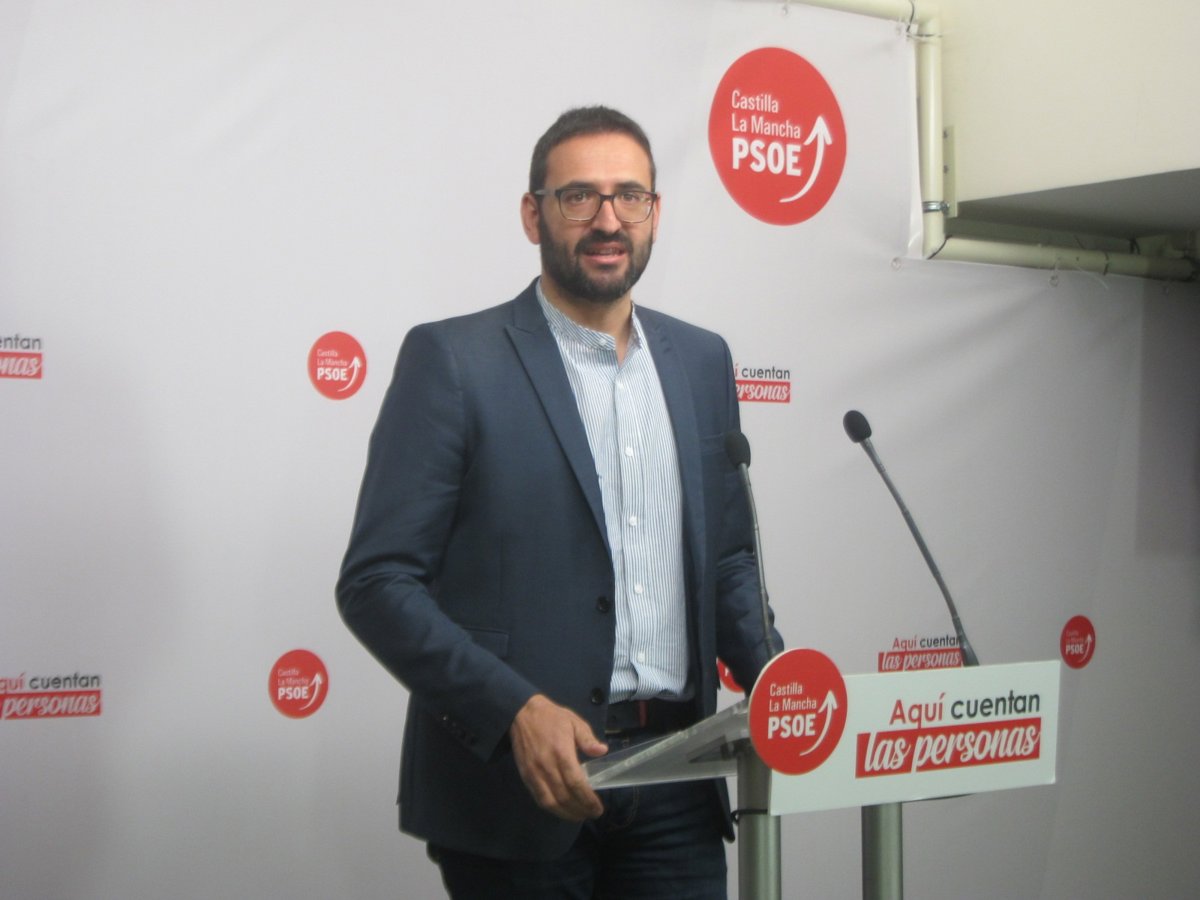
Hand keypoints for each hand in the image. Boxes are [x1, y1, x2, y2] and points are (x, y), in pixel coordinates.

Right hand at [509, 694, 607, 820]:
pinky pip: (539, 798)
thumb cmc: (551, 717)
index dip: (587, 799)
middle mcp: (547, 767)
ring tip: (580, 816)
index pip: (576, 783)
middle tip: (593, 813)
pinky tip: (563, 810)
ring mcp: (534, 774)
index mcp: (561, 752)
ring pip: (550, 802)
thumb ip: (588, 739)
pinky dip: (552, 808)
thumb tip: (602, 751)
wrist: (521, 714)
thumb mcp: (574, 722)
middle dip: (580, 809)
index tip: (598, 808)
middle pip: (564, 797)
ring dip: (566, 814)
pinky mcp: (526, 777)